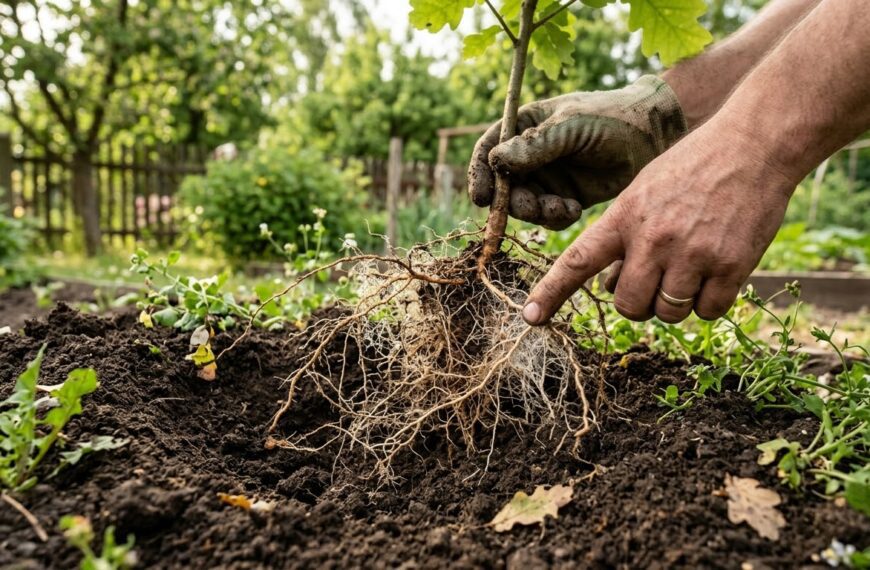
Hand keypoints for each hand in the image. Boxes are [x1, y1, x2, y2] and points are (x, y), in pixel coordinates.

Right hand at [468, 75, 686, 229]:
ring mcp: (548, 178)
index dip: (479, 173)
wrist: (654, 136)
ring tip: (562, 207)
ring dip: (537, 212)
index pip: (489, 149)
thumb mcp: (573, 125)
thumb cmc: (612, 118)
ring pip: (524, 205)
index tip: (482, 197)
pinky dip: (555, 218)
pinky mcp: (565, 197)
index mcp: (524, 127)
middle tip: (533, 207)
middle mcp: (530, 155)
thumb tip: (496, 160)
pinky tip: (574, 210)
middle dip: (513, 201)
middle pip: (503, 185)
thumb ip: (536, 143)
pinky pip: (548, 217)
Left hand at [521, 122, 797, 324]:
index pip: (577, 262)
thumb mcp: (644, 191)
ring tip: (689, 268)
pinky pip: (707, 311)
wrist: (754, 144)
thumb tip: (608, 288)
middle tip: (654, 280)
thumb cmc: (693, 168)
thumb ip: (622, 237)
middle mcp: (653, 239)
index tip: (530, 317)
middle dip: (636, 302)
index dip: (550, 293)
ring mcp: (693, 254)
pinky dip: (708, 302)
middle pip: (627, 305)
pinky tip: (715, 272)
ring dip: (673, 303)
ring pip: (666, 314)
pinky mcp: (731, 267)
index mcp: (624, 217)